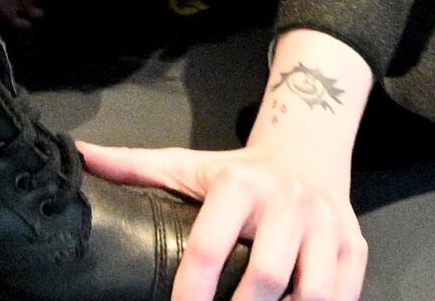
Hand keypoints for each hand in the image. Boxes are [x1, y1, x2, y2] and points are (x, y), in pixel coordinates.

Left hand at [77, 137, 361, 300]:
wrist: (308, 149)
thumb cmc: (239, 171)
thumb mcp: (189, 163)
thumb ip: (134, 166)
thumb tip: (78, 156)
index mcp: (241, 184)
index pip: (210, 247)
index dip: (191, 292)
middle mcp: (288, 202)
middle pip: (266, 276)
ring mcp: (327, 226)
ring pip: (315, 291)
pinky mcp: (356, 247)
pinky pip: (346, 295)